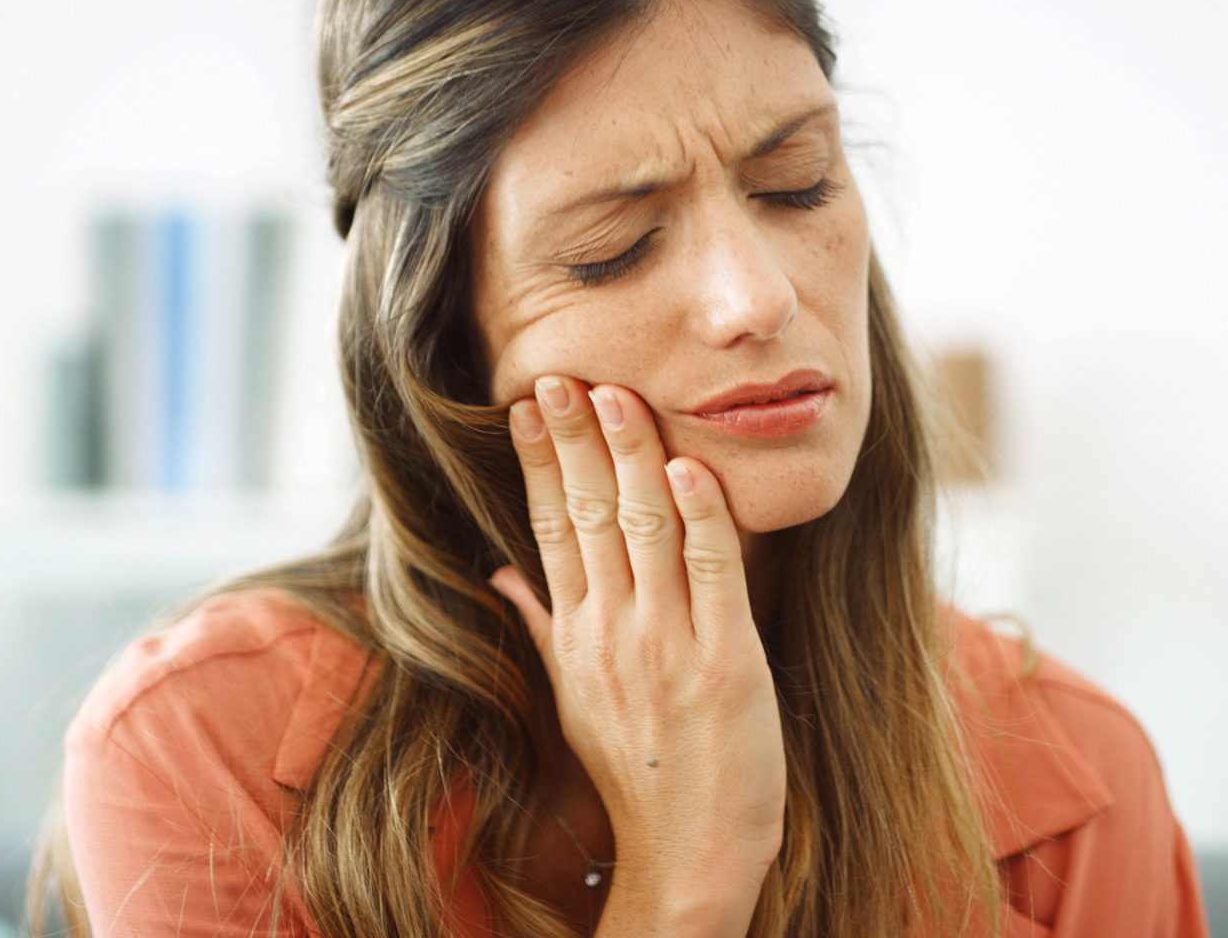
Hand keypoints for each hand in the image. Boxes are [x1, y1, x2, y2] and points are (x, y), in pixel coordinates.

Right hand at [490, 376, 784, 931]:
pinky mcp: (727, 665)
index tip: (526, 403)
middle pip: (587, 516)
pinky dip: (701, 520)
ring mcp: (668, 647)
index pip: (550, 527)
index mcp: (576, 634)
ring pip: (644, 530)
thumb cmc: (635, 772)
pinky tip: (688, 468)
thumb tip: (500, 575)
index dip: (541, 461)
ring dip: (632, 457)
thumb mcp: (573, 697)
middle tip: (559, 373)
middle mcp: (612, 632)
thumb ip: (542, 626)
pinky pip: (713, 577)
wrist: (690, 854)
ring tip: (617, 394)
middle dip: (574, 439)